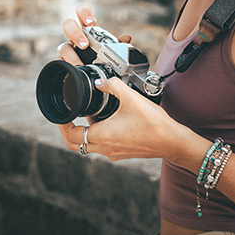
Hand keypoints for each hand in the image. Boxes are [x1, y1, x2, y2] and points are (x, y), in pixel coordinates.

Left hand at [58, 75, 176, 160]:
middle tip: (70, 116)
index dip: (62, 124)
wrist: (172, 141)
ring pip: (90, 144)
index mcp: (102, 136)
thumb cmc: (153, 123)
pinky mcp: (123, 152)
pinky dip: (100, 133)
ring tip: (91, 113)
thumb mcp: (131, 97)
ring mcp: (114, 152)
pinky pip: (103, 145)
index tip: (63, 113)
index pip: (71, 135)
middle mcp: (105, 148)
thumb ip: (113, 85)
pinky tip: (109, 119)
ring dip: (87, 130)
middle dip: (69, 130)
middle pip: (76, 144)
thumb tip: (101, 81)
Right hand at [59, 4, 131, 65]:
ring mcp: (68, 50)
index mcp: (88, 29)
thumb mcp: (111, 49)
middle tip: (84, 44)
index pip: (82, 12)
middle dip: (75, 32)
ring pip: (63, 46)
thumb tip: (126, 38)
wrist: (93, 74)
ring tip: (79, 64)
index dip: (84, 13)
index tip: (90, 22)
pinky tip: (73, 71)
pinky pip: (60, 62)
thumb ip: (118, 44)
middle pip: (68, 25)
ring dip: (70, 54)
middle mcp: (75, 37)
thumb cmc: (102, 57)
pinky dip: (66, 66)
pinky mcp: (64, 62)